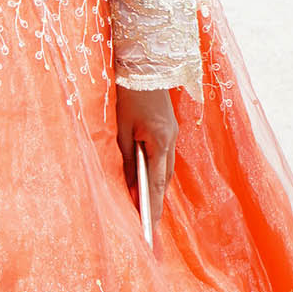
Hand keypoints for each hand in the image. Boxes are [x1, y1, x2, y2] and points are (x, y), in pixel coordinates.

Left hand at [116, 85, 177, 230]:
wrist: (145, 63)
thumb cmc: (127, 93)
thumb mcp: (121, 127)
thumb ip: (125, 157)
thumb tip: (128, 184)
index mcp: (160, 141)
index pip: (155, 183)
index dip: (151, 207)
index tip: (147, 228)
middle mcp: (170, 140)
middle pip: (163, 180)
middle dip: (155, 202)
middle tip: (147, 226)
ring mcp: (172, 134)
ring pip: (164, 169)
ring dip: (155, 188)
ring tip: (145, 209)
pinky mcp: (168, 128)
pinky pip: (163, 158)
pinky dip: (156, 172)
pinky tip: (147, 181)